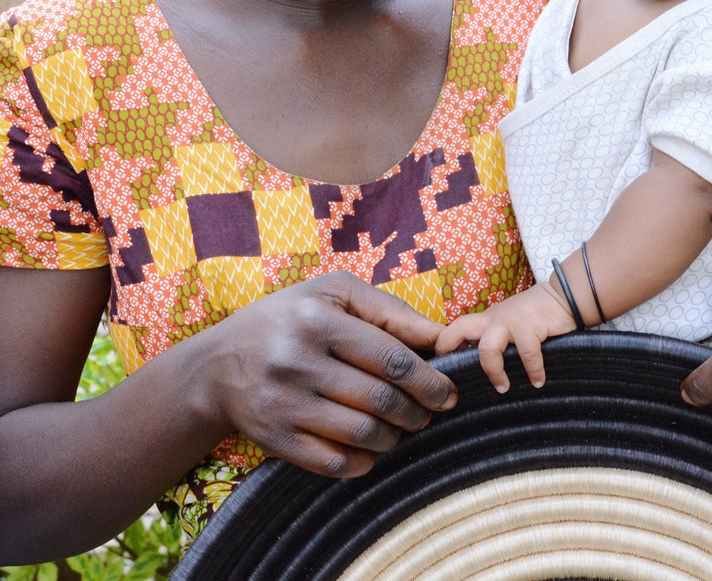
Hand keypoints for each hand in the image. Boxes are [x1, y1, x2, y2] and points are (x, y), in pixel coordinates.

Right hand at [202, 271, 457, 477]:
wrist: (216, 365)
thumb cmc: (290, 319)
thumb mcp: (334, 294)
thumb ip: (390, 310)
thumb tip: (441, 337)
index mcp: (318, 319)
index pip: (392, 359)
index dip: (430, 381)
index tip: (448, 392)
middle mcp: (298, 361)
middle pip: (382, 400)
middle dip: (418, 412)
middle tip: (429, 411)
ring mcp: (284, 403)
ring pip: (363, 434)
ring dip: (395, 436)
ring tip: (401, 426)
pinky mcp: (274, 439)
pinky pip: (334, 463)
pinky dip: (364, 461)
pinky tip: (372, 447)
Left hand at [436, 283, 576, 392]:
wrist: (562, 296)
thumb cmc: (535, 316)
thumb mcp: (509, 325)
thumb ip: (496, 340)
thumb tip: (481, 370)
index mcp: (486, 320)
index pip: (454, 328)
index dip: (444, 345)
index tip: (441, 367)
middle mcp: (493, 319)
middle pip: (459, 329)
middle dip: (450, 349)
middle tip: (454, 376)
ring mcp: (509, 321)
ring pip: (488, 348)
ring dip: (494, 373)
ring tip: (503, 388)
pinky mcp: (530, 325)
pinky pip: (527, 354)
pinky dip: (533, 371)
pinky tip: (538, 381)